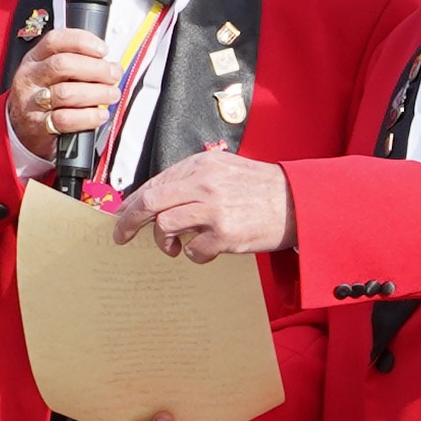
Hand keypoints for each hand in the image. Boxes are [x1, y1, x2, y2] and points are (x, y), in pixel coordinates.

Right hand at [8, 26, 118, 163]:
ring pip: (66, 93)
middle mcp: (31, 77)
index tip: (103, 50)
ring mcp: (31, 102)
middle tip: (113, 75)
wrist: (22, 128)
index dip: (82, 41)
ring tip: (111, 95)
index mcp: (35, 59)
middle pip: (63, 65)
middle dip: (95, 69)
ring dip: (97, 93)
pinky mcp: (38, 125)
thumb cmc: (45, 96)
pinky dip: (89, 117)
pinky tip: (101, 115)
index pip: (55, 41)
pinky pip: (66, 119)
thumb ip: (78, 64)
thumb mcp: (53, 74)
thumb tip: (112, 66)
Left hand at [119, 151, 291, 260]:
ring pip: (165, 226)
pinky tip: (204, 250)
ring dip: (163, 241)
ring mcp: (214, 210)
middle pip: (150, 202)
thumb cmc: (263, 189)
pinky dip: (193, 254)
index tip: (122, 216)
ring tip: (173, 246)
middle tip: (121, 235)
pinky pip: (192, 250)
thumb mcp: (225, 170)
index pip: (154, 183)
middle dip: (128, 221)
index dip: (132, 202)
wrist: (299, 202)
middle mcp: (205, 184)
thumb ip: (192, 179)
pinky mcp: (225, 235)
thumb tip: (156, 198)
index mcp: (201, 165)